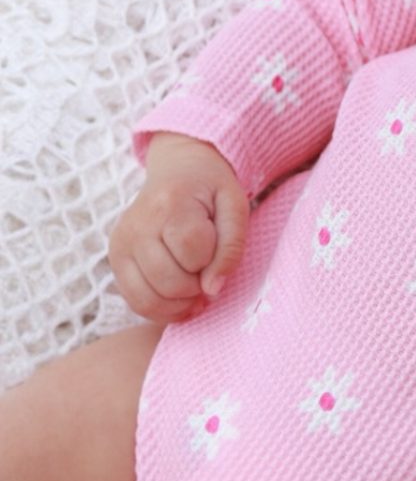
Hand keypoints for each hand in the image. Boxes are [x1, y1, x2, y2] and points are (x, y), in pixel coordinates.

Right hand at [108, 133, 247, 322]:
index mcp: (169, 204)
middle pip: (169, 281)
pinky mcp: (115, 260)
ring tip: (196, 288)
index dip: (212, 261)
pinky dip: (161, 310)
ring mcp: (121, 244)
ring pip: (149, 299)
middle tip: (209, 273)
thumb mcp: (235, 205)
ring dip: (180, 304)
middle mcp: (137, 225)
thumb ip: (231, 246)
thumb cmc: (211, 189)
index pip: (193, 253)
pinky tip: (180, 298)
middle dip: (197, 287)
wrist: (177, 171)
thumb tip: (212, 289)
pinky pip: (135, 302)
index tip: (217, 250)